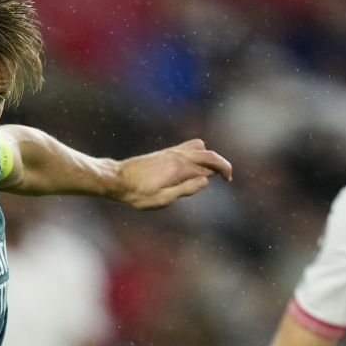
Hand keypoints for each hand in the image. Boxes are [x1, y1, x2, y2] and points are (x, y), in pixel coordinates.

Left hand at [114, 139, 232, 210]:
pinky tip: (194, 165)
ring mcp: (171, 152)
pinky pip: (188, 146)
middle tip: (227, 176)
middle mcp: (178, 156)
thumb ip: (186, 189)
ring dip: (208, 156)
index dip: (223, 171)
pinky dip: (197, 152)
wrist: (117, 179)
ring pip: (199, 147)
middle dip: (221, 163)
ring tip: (209, 172)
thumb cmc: (137, 194)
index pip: (210, 165)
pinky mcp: (165, 152)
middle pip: (208, 154)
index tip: (228, 180)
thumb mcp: (163, 199)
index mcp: (180, 168)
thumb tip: (206, 180)